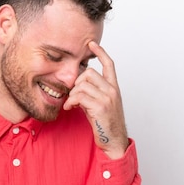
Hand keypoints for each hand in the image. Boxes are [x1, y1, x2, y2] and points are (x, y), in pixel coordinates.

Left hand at [63, 41, 128, 158]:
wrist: (113, 141)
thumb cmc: (105, 123)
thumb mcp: (99, 104)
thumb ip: (91, 92)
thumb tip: (77, 85)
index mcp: (114, 87)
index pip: (109, 64)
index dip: (100, 52)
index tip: (91, 44)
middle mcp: (112, 90)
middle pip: (89, 72)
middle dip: (76, 82)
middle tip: (73, 94)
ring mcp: (107, 98)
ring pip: (82, 84)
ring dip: (72, 94)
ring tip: (70, 103)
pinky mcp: (100, 107)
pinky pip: (79, 96)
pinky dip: (71, 101)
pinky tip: (69, 108)